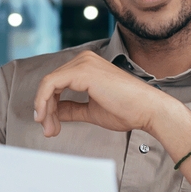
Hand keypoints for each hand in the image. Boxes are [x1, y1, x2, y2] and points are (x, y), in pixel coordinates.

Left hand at [32, 51, 175, 137]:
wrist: (147, 111)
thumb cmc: (126, 110)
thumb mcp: (90, 110)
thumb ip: (71, 108)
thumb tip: (52, 112)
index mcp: (87, 66)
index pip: (57, 84)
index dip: (48, 106)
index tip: (49, 126)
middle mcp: (84, 60)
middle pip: (50, 84)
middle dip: (45, 110)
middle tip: (48, 131)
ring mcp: (83, 63)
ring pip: (48, 85)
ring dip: (44, 109)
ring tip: (50, 129)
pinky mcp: (82, 71)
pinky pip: (50, 84)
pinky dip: (43, 102)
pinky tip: (45, 117)